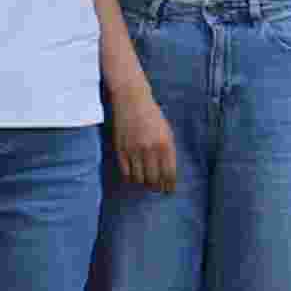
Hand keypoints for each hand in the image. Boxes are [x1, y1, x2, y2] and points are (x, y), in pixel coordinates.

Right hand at [107, 77, 182, 194]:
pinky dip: (131, 178)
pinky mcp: (120, 149)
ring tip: (146, 184)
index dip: (169, 186)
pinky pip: (126, 172)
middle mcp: (150, 149)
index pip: (169, 174)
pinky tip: (134, 177)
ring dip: (143, 184)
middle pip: (154, 179)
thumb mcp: (167, 132)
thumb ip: (168, 151)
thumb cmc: (152, 115)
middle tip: (157, 189)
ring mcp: (134, 150)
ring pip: (139, 179)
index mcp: (165, 145)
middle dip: (157, 188)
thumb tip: (168, 172)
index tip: (169, 191)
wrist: (131, 99)